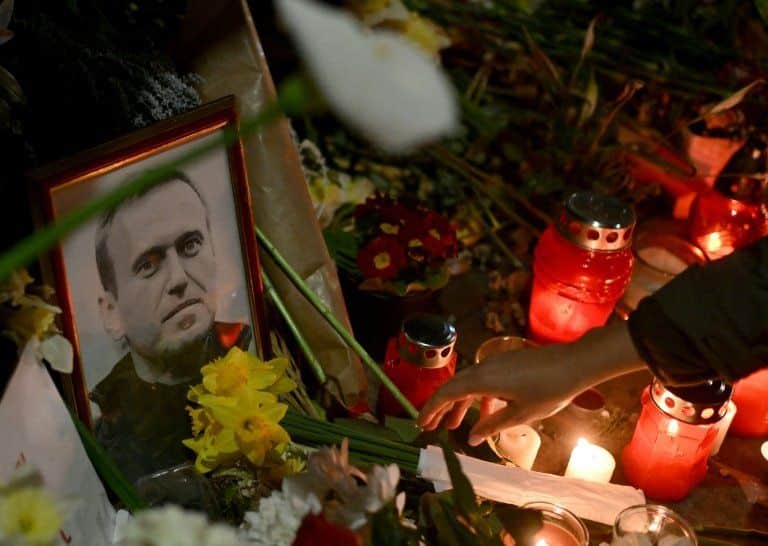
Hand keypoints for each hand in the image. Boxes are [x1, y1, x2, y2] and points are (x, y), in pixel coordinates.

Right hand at [417, 343, 582, 445]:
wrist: (574, 363)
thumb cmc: (549, 390)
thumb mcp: (520, 414)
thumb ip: (493, 425)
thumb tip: (472, 438)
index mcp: (482, 380)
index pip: (447, 394)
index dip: (431, 409)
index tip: (420, 424)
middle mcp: (483, 368)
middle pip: (453, 388)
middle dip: (441, 408)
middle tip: (430, 427)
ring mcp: (494, 364)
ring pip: (468, 385)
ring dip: (459, 405)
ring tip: (454, 426)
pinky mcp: (505, 363)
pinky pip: (482, 381)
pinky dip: (477, 398)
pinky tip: (485, 414)